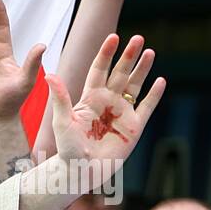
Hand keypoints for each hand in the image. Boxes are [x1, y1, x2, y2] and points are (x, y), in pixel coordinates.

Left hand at [49, 33, 163, 186]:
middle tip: (138, 38)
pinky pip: (147, 106)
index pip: (99, 70)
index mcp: (90, 98)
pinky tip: (161, 80)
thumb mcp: (63, 121)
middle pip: (120, 73)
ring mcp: (122, 113)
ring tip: (149, 51)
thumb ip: (60, 98)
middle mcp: (107, 102)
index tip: (113, 38)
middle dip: (128, 56)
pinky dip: (154, 94)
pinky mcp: (135, 126)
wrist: (82, 171)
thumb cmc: (68, 148)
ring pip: (135, 85)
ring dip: (142, 69)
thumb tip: (49, 74)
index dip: (106, 54)